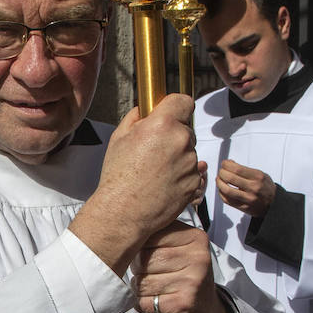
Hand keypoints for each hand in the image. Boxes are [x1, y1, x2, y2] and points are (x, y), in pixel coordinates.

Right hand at [71, 94, 203, 273]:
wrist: (124, 212)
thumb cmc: (118, 176)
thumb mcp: (119, 137)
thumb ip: (137, 117)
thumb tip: (147, 109)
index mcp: (162, 124)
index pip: (183, 101)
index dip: (176, 106)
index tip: (171, 113)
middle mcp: (181, 140)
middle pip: (185, 128)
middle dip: (173, 135)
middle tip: (153, 150)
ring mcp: (190, 163)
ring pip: (189, 151)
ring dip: (177, 157)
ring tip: (155, 171)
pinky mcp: (194, 182)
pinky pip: (191, 171)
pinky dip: (180, 175)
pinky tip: (162, 183)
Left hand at [133, 223, 228, 312]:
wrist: (205, 311)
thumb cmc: (183, 276)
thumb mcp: (180, 249)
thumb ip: (157, 235)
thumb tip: (122, 236)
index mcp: (195, 237)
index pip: (149, 236)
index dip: (140, 249)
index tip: (151, 256)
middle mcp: (197, 257)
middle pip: (144, 259)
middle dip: (139, 270)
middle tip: (154, 276)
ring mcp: (192, 280)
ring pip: (141, 281)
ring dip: (141, 289)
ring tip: (156, 289)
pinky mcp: (182, 303)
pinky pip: (144, 301)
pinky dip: (144, 304)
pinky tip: (157, 302)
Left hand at [216, 159, 275, 219]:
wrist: (274, 204)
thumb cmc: (266, 188)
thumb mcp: (261, 175)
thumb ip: (246, 170)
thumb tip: (230, 163)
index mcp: (258, 177)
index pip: (237, 169)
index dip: (227, 165)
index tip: (224, 163)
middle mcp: (253, 188)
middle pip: (230, 178)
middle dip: (221, 173)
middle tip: (221, 171)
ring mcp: (248, 199)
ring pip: (227, 190)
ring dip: (219, 183)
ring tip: (219, 179)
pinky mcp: (244, 207)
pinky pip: (227, 200)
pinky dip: (221, 193)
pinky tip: (222, 189)